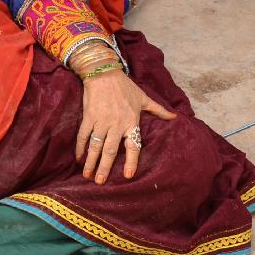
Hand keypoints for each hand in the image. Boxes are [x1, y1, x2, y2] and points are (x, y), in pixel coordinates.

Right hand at [75, 69, 175, 183]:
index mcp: (131, 122)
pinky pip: (84, 135)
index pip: (133, 146)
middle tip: (101, 182)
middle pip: (111, 151)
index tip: (128, 176)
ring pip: (96, 146)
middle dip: (105, 167)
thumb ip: (158, 110)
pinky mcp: (89, 117)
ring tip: (87, 175)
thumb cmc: (125, 86)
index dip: (131, 161)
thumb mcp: (143, 98)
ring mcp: (101, 121)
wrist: (104, 73)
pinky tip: (78, 157)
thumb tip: (175, 117)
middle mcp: (116, 125)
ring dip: (91, 161)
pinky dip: (80, 147)